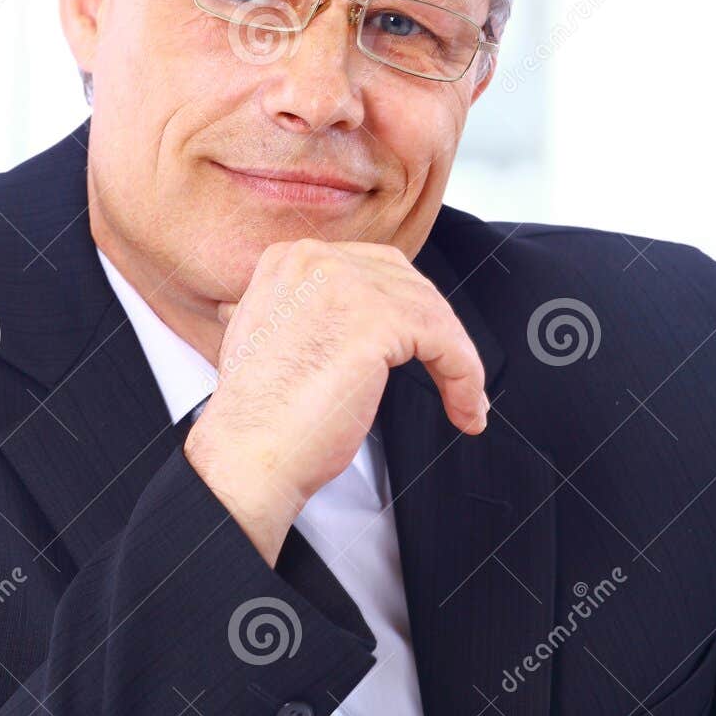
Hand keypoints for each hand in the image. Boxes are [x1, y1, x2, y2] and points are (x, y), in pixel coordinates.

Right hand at [183, 238, 487, 563]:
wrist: (249, 455)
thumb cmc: (265, 419)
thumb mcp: (285, 340)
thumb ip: (319, 314)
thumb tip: (362, 325)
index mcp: (291, 260)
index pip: (376, 271)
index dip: (408, 313)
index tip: (425, 352)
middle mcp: (317, 260)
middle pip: (409, 285)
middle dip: (437, 333)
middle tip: (453, 377)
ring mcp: (346, 285)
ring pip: (432, 312)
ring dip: (457, 362)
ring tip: (464, 403)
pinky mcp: (375, 320)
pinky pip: (444, 339)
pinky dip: (465, 375)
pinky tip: (465, 407)